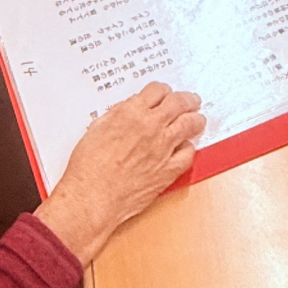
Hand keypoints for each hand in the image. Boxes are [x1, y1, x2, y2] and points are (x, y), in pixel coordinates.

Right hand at [34, 81, 205, 264]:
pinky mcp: (168, 170)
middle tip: (191, 100)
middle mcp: (151, 127)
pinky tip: (186, 147)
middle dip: (187, 99)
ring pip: (190, 124)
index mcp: (131, 113)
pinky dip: (189, 148)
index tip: (165, 94)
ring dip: (196, 119)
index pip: (157, 90)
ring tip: (198, 119)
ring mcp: (163, 148)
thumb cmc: (88, 168)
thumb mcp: (97, 128)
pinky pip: (188, 154)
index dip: (163, 90)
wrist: (92, 197)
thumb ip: (117, 115)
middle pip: (179, 103)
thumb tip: (128, 110)